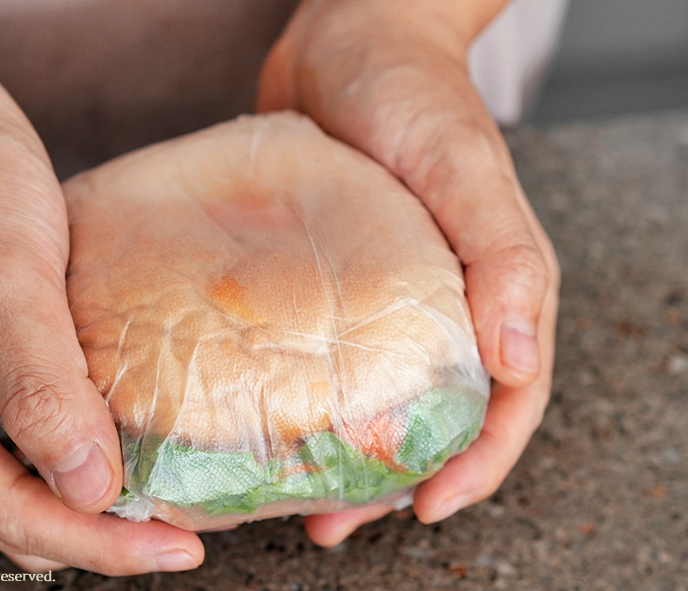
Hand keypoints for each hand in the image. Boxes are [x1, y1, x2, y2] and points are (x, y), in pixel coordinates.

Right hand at [0, 1, 201, 573]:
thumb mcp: (7, 271)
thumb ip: (41, 382)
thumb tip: (87, 490)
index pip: (8, 510)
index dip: (95, 541)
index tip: (177, 549)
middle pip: (18, 514)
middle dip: (99, 534)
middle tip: (187, 535)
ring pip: (30, 486)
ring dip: (96, 504)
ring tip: (173, 504)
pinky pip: (37, 442)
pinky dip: (87, 458)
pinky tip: (139, 446)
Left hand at [258, 0, 559, 544]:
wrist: (347, 36)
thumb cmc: (412, 92)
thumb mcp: (462, 167)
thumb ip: (504, 257)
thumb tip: (516, 363)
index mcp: (492, 287)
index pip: (504, 400)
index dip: (475, 464)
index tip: (426, 508)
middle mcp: (443, 301)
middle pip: (437, 416)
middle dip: (396, 479)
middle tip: (338, 522)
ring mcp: (385, 294)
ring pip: (379, 398)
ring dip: (349, 457)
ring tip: (303, 502)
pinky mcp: (335, 279)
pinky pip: (330, 355)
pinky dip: (309, 400)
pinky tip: (268, 422)